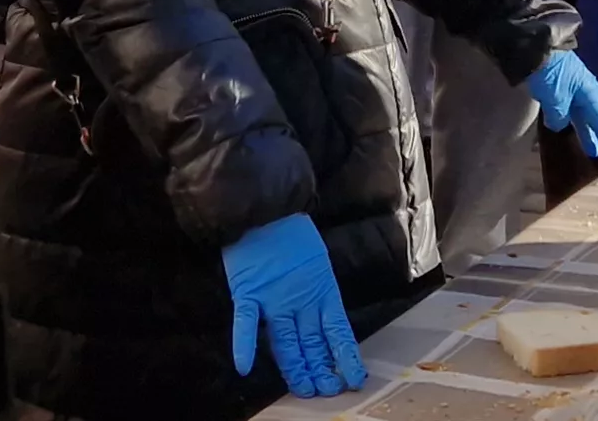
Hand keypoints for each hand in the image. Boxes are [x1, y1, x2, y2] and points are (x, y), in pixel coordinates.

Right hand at [219, 213, 364, 397]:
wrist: (266, 205)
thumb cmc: (291, 230)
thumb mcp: (316, 260)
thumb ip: (317, 289)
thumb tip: (325, 314)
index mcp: (322, 291)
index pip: (338, 333)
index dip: (345, 357)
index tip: (355, 379)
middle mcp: (301, 300)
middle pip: (312, 344)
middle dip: (321, 370)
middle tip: (329, 391)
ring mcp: (274, 298)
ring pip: (286, 343)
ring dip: (295, 369)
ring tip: (305, 390)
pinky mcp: (248, 292)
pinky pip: (244, 322)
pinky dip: (242, 344)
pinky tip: (244, 366)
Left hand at [524, 50, 597, 172]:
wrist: (538, 49)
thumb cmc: (550, 70)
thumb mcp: (554, 95)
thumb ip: (559, 114)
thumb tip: (561, 124)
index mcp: (595, 96)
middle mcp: (594, 98)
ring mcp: (584, 98)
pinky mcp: (571, 98)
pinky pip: (588, 122)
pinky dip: (593, 136)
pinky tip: (593, 149)